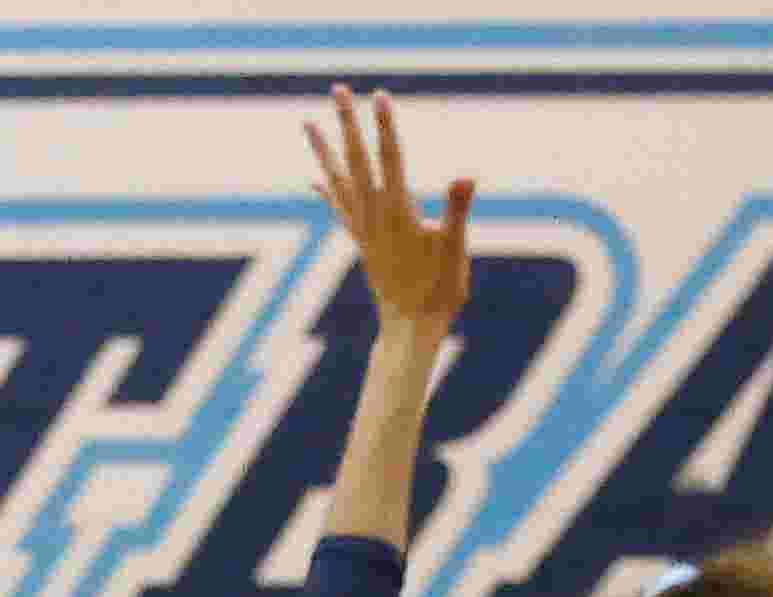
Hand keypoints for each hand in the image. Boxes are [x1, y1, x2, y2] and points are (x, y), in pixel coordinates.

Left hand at [307, 86, 472, 332]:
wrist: (410, 331)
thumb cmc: (439, 292)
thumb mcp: (455, 249)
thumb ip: (457, 210)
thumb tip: (465, 176)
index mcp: (397, 212)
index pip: (390, 157)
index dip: (386, 125)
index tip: (380, 94)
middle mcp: (373, 216)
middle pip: (356, 159)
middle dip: (347, 123)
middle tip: (337, 89)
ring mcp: (363, 230)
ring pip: (338, 181)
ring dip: (324, 150)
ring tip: (307, 123)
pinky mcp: (361, 243)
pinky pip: (338, 209)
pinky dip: (326, 190)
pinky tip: (314, 179)